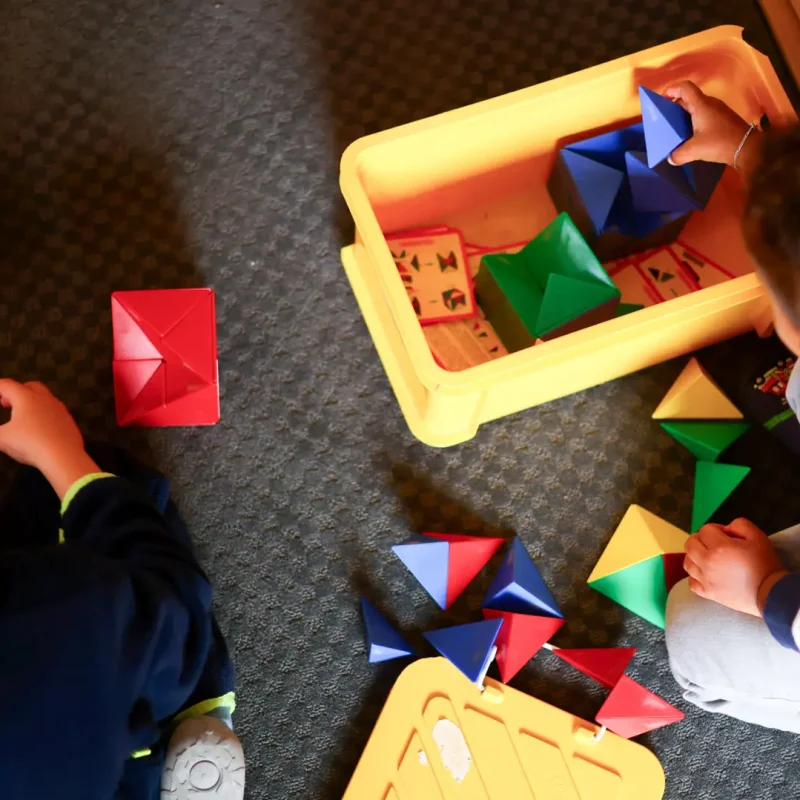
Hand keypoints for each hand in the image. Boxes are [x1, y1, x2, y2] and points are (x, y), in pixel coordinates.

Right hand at [0, 380, 99, 498]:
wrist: (64, 456)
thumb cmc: (29, 443)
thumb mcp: (2, 438)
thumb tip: (0, 430)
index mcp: (27, 398)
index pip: (8, 385)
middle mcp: (45, 399)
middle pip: (30, 387)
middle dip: (16, 391)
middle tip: (5, 403)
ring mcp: (60, 409)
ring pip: (45, 399)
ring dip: (31, 403)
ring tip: (21, 416)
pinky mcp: (69, 421)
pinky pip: (54, 412)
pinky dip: (44, 414)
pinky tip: (40, 428)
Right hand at [664, 81, 758, 171]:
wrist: (747, 147)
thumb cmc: (719, 143)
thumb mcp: (694, 150)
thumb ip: (678, 154)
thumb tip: (671, 158)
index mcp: (701, 105)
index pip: (685, 87)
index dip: (672, 89)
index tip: (662, 99)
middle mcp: (710, 103)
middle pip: (689, 98)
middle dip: (675, 106)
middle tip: (666, 120)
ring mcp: (718, 110)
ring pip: (696, 106)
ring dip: (685, 114)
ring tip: (676, 129)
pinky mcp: (722, 118)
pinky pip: (704, 114)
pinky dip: (694, 120)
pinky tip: (691, 134)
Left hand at [684, 518, 787, 615]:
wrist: (771, 593)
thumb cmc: (764, 564)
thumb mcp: (757, 536)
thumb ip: (739, 525)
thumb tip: (725, 529)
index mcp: (719, 547)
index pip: (705, 530)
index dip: (716, 530)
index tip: (727, 536)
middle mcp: (707, 562)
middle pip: (690, 544)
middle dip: (701, 540)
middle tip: (715, 544)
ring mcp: (705, 579)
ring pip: (687, 562)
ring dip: (695, 557)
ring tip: (708, 558)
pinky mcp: (707, 593)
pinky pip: (691, 582)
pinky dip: (696, 577)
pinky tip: (706, 574)